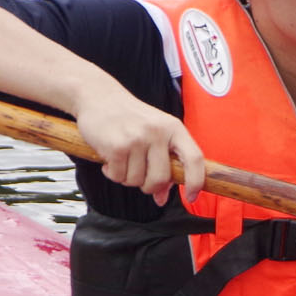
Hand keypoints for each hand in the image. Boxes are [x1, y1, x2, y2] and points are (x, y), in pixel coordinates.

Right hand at [74, 83, 206, 205]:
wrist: (99, 97)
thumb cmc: (129, 118)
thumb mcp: (154, 134)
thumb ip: (162, 164)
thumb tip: (161, 198)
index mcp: (173, 127)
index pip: (195, 158)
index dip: (196, 181)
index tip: (192, 196)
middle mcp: (158, 132)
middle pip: (161, 178)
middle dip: (149, 186)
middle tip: (138, 175)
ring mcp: (137, 138)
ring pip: (137, 181)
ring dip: (127, 177)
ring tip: (122, 160)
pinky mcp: (117, 146)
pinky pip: (118, 176)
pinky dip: (112, 173)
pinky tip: (109, 159)